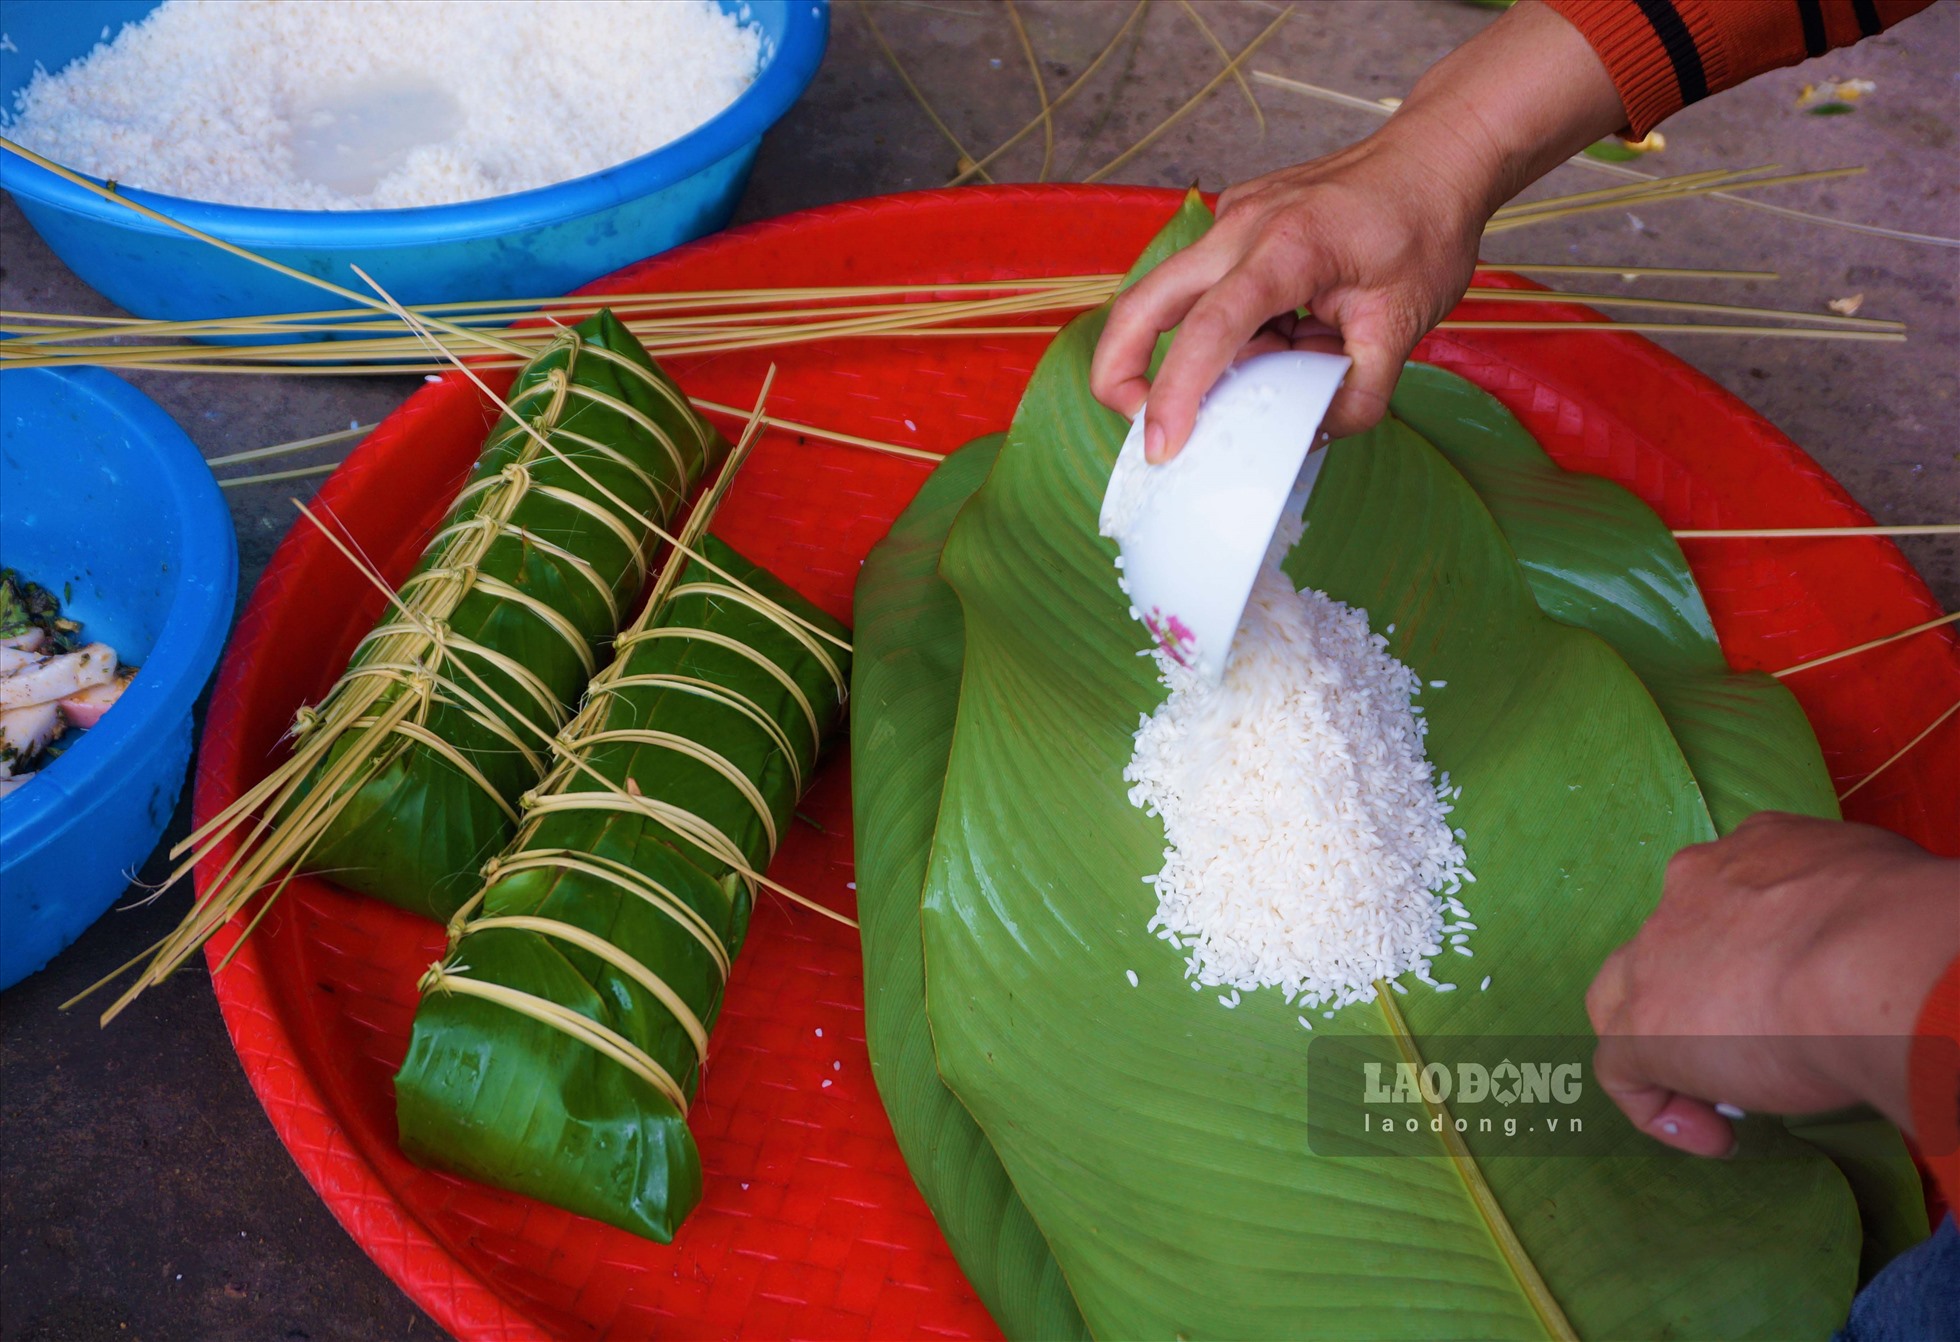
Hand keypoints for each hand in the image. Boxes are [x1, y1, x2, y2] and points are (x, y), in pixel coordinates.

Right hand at [1089, 132, 1485, 459]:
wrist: (1436, 155)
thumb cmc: (1424, 227)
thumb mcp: (1404, 326)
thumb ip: (1355, 394)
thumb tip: (1308, 435)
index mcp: (1287, 246)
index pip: (1210, 329)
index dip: (1177, 394)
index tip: (1162, 446)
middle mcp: (1243, 226)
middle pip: (1143, 303)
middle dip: (1120, 372)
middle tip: (1140, 427)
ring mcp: (1233, 221)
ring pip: (1170, 298)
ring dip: (1199, 352)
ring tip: (1272, 365)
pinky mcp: (1236, 225)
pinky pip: (1210, 289)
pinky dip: (1234, 329)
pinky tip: (1287, 333)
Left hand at [1586, 812, 1958, 1157]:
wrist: (1870, 961)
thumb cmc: (1900, 925)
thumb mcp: (1881, 886)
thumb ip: (1855, 909)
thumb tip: (1872, 946)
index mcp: (1753, 851)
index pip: (1732, 897)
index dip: (1754, 952)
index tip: (1798, 995)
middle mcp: (1689, 891)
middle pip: (1671, 945)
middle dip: (1703, 995)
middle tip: (1765, 1042)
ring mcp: (1654, 958)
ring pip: (1624, 999)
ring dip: (1667, 1046)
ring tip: (1729, 1094)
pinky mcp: (1642, 1028)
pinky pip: (1621, 1072)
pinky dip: (1655, 1107)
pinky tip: (1710, 1137)